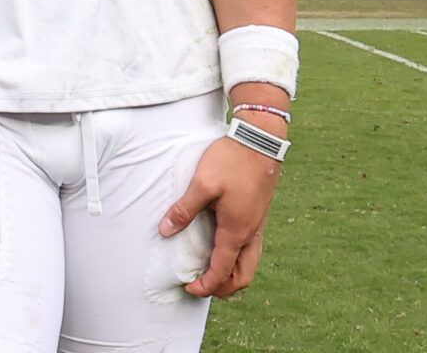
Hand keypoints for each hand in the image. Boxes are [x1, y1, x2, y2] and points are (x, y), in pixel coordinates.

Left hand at [160, 131, 283, 299]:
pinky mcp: (259, 214)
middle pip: (243, 277)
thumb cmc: (232, 160)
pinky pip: (251, 248)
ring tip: (211, 269)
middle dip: (223, 288)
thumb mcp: (202, 183)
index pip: (221, 272)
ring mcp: (258, 224)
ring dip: (232, 274)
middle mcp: (251, 234)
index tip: (188, 287)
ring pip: (250, 263)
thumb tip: (165, 231)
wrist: (261, 139)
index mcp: (236, 231)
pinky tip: (222, 244)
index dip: (205, 285)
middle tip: (200, 284)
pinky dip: (238, 258)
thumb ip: (184, 209)